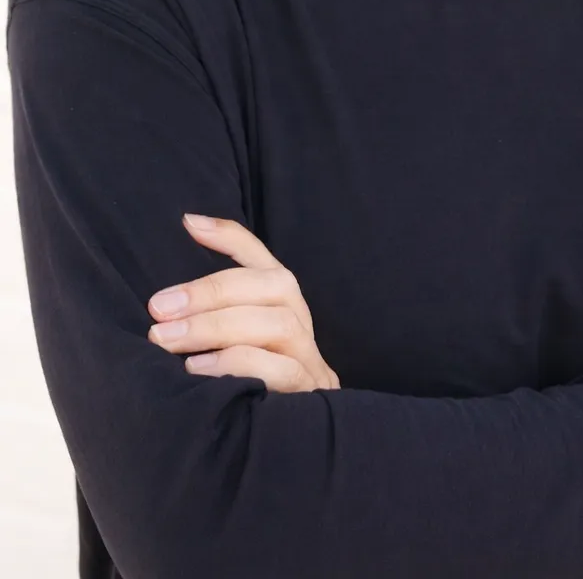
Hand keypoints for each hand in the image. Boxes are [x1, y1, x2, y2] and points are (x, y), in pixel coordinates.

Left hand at [147, 213, 340, 393]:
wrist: (279, 471)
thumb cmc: (239, 400)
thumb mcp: (221, 353)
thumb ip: (205, 319)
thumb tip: (168, 271)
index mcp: (284, 311)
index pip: (265, 262)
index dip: (231, 238)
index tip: (188, 223)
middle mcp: (303, 331)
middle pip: (276, 287)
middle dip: (212, 291)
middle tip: (158, 309)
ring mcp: (311, 365)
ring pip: (280, 325)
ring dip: (218, 327)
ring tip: (168, 341)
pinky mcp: (309, 401)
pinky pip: (281, 374)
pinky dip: (237, 365)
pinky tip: (196, 373)